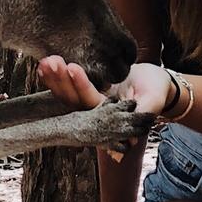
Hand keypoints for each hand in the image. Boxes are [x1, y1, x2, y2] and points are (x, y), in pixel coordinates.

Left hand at [38, 58, 174, 114]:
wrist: (154, 82)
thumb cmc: (156, 91)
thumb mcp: (153, 101)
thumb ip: (144, 114)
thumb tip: (130, 141)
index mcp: (110, 120)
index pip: (92, 103)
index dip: (81, 87)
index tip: (73, 67)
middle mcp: (95, 115)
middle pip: (74, 100)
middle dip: (61, 81)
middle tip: (52, 61)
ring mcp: (87, 104)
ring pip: (66, 94)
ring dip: (54, 78)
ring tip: (47, 60)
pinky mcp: (83, 94)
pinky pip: (66, 87)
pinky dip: (56, 77)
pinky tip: (45, 64)